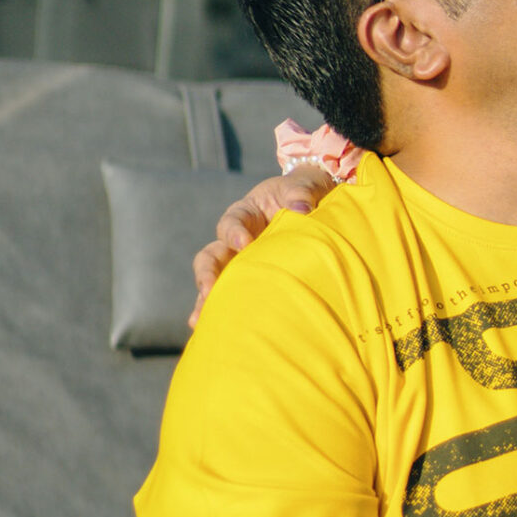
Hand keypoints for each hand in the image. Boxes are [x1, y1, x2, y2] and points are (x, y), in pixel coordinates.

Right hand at [189, 163, 335, 323]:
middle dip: (208, 273)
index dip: (234, 232)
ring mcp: (240, 264)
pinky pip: (229, 297)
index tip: (243, 243)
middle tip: (210, 289)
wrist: (317, 207)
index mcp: (247, 213)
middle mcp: (237, 241)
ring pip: (214, 282)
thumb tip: (301, 209)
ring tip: (199, 320)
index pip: (233, 221)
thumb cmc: (307, 194)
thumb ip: (301, 193)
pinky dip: (217, 312)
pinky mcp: (249, 281)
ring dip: (206, 300)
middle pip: (212, 256)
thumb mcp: (305, 186)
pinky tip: (209, 331)